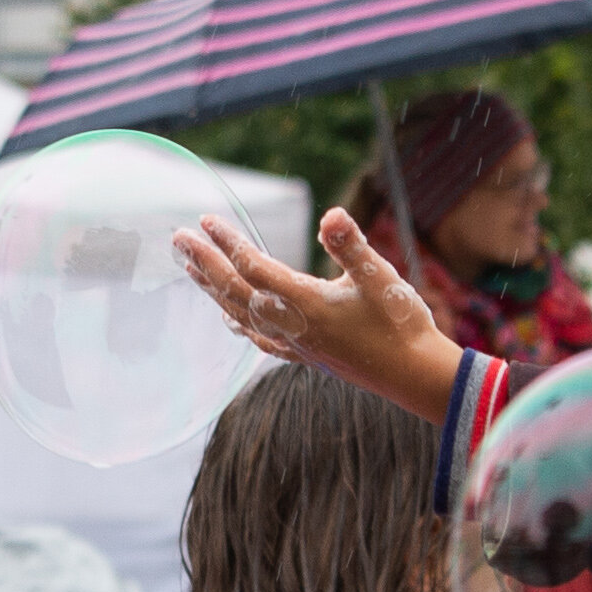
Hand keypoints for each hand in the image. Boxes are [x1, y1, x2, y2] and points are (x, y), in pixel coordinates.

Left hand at [172, 208, 460, 423]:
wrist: (414, 376)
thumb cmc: (403, 323)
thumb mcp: (381, 276)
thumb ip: (351, 245)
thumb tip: (332, 215)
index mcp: (305, 303)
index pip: (254, 267)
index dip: (228, 242)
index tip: (205, 220)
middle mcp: (292, 326)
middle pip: (235, 290)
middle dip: (204, 263)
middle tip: (177, 238)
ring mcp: (296, 344)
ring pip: (241, 314)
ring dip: (213, 289)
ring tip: (190, 268)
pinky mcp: (306, 356)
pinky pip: (259, 338)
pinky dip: (239, 323)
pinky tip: (229, 319)